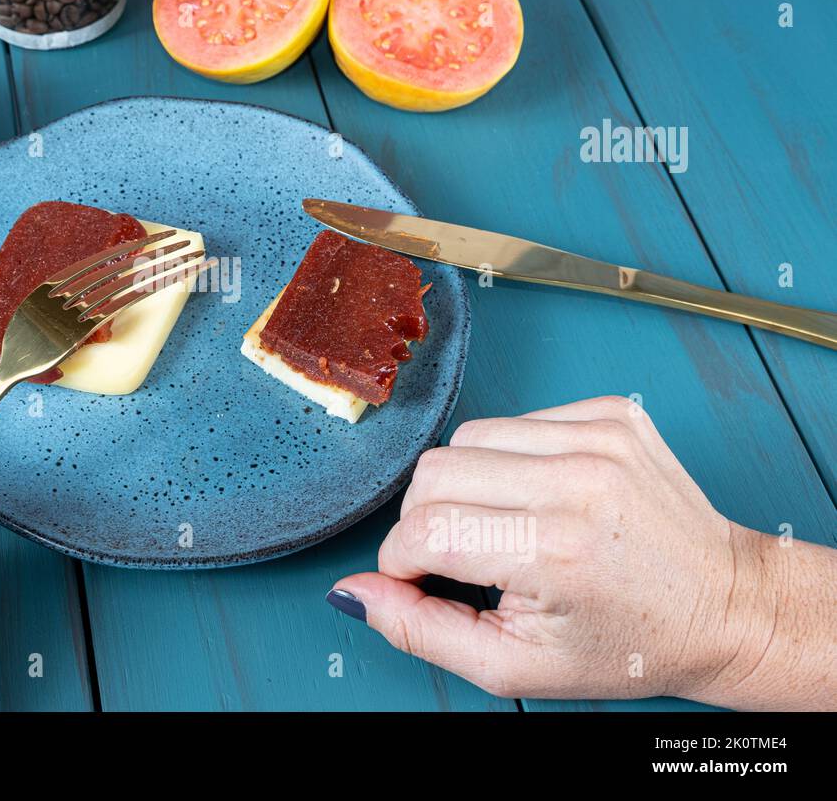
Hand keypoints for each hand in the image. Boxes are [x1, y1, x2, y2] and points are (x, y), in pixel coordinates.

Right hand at [327, 396, 836, 708]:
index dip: (405, 564)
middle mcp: (576, 481)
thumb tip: (353, 591)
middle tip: (465, 557)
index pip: (422, 531)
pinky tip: (544, 497)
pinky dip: (511, 460)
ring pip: (466, 439)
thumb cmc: (626, 644)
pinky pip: (516, 420)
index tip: (426, 582)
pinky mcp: (612, 413)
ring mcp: (598, 437)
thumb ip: (422, 630)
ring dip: (468, 484)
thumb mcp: (516, 666)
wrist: (726, 606)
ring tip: (508, 525)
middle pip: (432, 473)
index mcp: (554, 550)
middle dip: (428, 521)